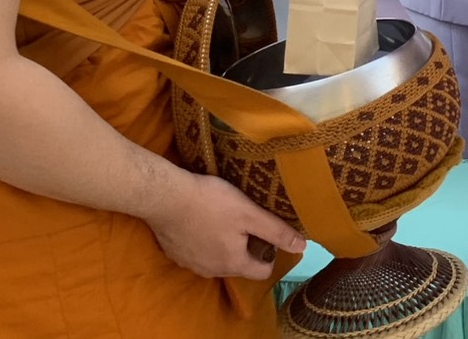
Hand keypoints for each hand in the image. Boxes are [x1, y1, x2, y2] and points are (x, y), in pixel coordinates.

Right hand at [148, 172, 305, 279]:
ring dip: (224, 242)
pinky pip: (197, 251)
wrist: (165, 197)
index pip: (262, 271)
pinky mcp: (175, 253)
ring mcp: (190, 264)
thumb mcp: (249, 213)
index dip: (270, 253)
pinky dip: (203, 239)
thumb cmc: (212, 203)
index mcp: (233, 263)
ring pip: (217, 258)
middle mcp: (212, 271)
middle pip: (239, 264)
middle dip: (247, 245)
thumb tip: (302, 246)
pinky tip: (202, 218)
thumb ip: (276, 231)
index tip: (266, 232)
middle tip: (246, 219)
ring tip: (223, 216)